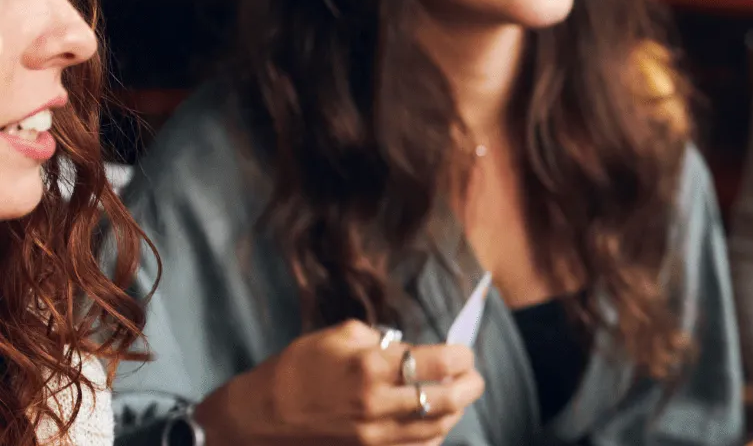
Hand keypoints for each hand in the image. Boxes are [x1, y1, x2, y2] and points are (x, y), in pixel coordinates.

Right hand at [195, 321, 486, 444]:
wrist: (258, 418)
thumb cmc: (294, 371)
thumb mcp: (334, 338)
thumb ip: (376, 338)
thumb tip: (406, 345)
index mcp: (370, 368)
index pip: (438, 362)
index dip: (461, 357)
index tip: (464, 353)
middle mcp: (377, 404)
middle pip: (445, 399)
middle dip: (470, 386)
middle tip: (473, 377)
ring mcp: (374, 436)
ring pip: (436, 428)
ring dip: (455, 411)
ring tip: (457, 398)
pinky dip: (433, 436)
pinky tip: (435, 423)